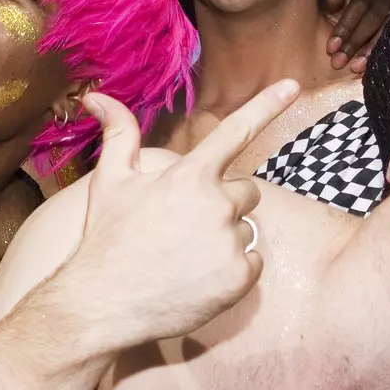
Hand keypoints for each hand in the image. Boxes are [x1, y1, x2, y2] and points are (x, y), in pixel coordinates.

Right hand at [54, 79, 298, 349]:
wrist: (102, 304)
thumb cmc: (106, 239)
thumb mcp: (110, 181)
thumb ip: (118, 134)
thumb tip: (96, 95)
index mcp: (190, 176)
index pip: (236, 132)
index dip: (266, 105)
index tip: (293, 84)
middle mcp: (217, 204)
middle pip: (246, 191)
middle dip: (225, 202)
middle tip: (187, 225)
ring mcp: (230, 242)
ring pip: (246, 228)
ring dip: (225, 237)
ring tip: (186, 255)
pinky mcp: (239, 278)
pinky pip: (252, 263)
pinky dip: (232, 270)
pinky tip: (199, 277)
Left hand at [324, 0, 389, 73]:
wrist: (356, 29)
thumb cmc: (341, 16)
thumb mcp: (332, 9)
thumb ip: (332, 3)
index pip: (359, 3)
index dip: (345, 26)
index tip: (331, 48)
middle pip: (373, 18)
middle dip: (355, 41)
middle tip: (339, 61)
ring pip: (386, 29)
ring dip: (369, 50)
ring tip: (355, 68)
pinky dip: (381, 53)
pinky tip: (369, 66)